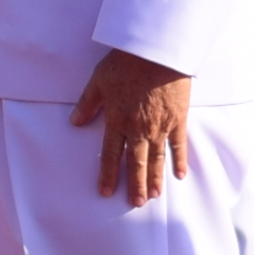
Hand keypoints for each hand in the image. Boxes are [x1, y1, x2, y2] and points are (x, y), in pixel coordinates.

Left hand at [72, 50, 193, 205]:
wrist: (159, 51)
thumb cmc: (127, 61)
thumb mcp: (99, 80)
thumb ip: (87, 103)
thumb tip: (74, 122)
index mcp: (117, 120)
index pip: (110, 154)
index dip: (108, 174)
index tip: (105, 192)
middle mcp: (138, 128)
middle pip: (135, 163)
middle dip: (134, 185)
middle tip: (135, 203)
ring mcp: (160, 126)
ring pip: (156, 159)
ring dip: (154, 179)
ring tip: (153, 196)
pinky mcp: (178, 119)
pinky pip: (178, 145)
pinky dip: (179, 161)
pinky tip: (179, 175)